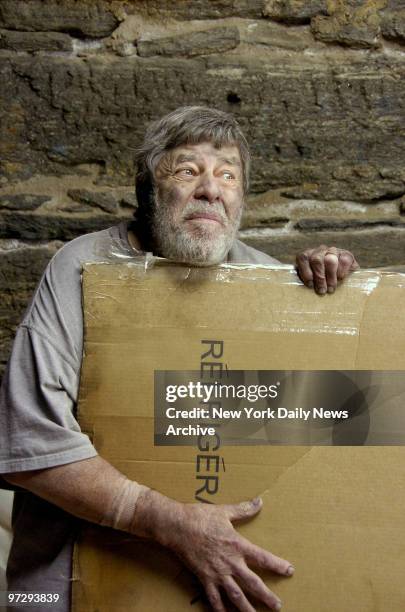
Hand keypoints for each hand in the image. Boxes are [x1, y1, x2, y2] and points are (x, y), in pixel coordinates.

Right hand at [133, 492, 292, 610]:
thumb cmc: (201, 517)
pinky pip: (214, 598)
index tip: (289, 570)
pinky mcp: (204, 578)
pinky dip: (220, 609)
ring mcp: (217, 573)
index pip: (262, 558)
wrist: (178, 527)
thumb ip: (244, 509)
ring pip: (236, 596)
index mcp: (237, 545)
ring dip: (247, 609)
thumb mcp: (224, 511)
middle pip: (253, 583)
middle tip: (278, 606)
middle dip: (267, 596)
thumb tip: (260, 501)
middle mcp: (230, 563)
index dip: (277, 565)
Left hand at [296, 245, 358, 294]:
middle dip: (319, 277)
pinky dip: (343, 271)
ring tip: (331, 288)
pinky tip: (340, 279)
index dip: (305, 272)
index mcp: (307, 255)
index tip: (310, 285)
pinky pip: (344, 260)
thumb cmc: (320, 282)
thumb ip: (307, 282)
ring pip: (331, 260)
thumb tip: (305, 289)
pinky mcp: (346, 254)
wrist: (339, 278)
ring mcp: (333, 251)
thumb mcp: (311, 281)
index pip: (303, 258)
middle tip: (322, 290)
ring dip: (330, 276)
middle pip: (317, 260)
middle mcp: (319, 251)